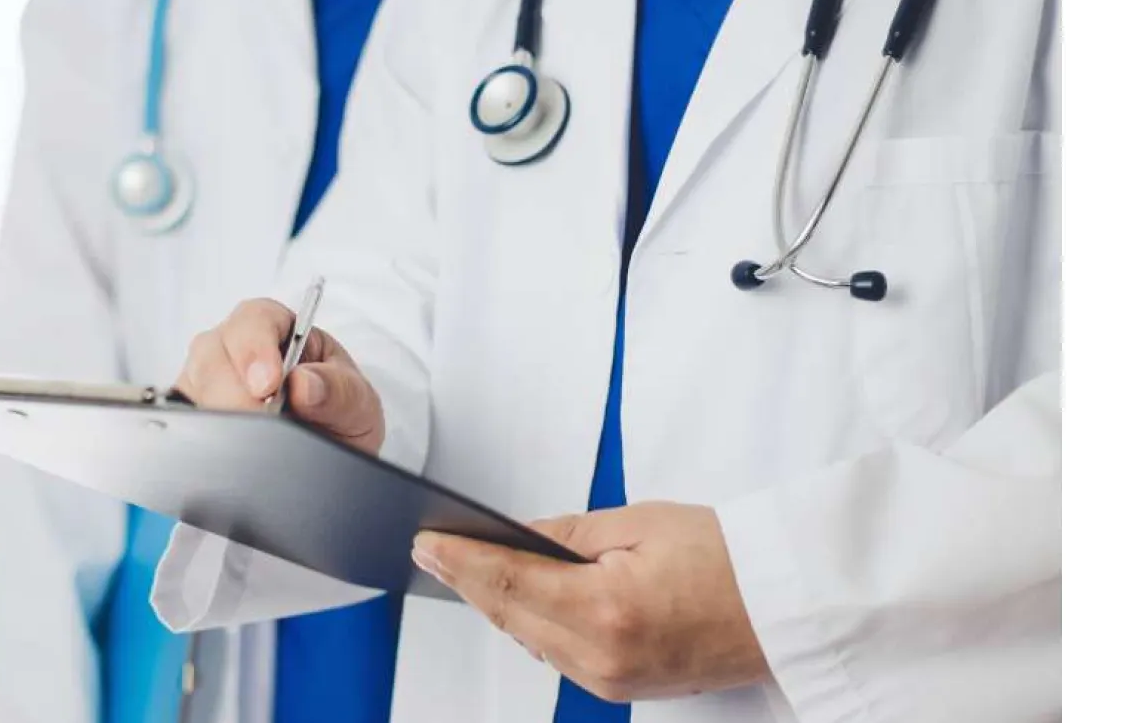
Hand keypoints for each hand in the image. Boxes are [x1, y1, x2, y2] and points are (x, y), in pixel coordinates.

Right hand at [174, 298, 385, 454]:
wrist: (330, 455)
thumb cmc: (340, 413)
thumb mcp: (358, 402)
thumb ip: (338, 390)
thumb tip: (304, 385)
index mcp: (279, 328)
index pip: (255, 319)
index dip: (256, 349)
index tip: (269, 384)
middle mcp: (236, 348)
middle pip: (212, 352)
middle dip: (236, 393)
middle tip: (262, 422)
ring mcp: (209, 381)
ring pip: (194, 386)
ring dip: (222, 415)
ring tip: (252, 442)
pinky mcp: (195, 414)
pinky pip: (184, 419)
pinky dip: (204, 435)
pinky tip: (229, 449)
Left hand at [411, 502, 767, 701]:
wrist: (786, 608)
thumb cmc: (727, 558)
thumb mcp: (641, 522)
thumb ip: (567, 533)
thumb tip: (514, 536)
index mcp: (608, 609)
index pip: (510, 582)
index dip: (461, 560)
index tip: (426, 543)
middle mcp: (603, 657)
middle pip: (510, 616)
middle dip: (468, 580)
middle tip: (432, 549)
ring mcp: (611, 681)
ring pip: (528, 638)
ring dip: (497, 603)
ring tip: (464, 565)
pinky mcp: (620, 689)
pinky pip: (555, 654)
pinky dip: (531, 623)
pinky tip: (516, 597)